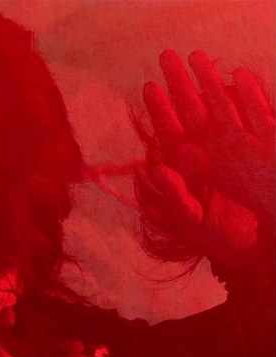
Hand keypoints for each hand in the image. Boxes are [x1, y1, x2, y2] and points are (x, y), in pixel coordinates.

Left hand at [141, 50, 274, 267]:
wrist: (252, 247)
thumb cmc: (215, 237)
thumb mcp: (192, 217)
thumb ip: (175, 195)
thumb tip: (156, 170)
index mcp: (187, 167)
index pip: (170, 131)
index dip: (160, 108)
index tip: (150, 86)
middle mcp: (208, 153)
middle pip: (191, 111)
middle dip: (180, 84)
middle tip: (168, 57)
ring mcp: (233, 148)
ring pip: (219, 109)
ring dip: (210, 83)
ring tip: (200, 57)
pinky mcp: (258, 149)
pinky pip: (253, 118)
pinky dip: (248, 98)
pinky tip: (240, 77)